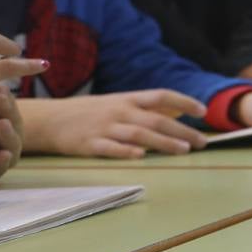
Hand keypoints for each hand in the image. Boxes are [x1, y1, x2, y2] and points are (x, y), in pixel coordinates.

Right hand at [20, 90, 208, 157]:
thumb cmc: (89, 113)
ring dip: (163, 142)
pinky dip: (126, 151)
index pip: (161, 96)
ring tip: (184, 150)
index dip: (183, 102)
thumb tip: (179, 113)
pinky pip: (110, 148)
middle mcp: (119, 111)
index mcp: (127, 99)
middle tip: (202, 142)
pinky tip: (141, 156)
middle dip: (182, 131)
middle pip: (156, 119)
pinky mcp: (89, 144)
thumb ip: (147, 108)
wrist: (48, 120)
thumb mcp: (119, 104)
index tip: (203, 111)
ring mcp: (104, 127)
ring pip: (139, 134)